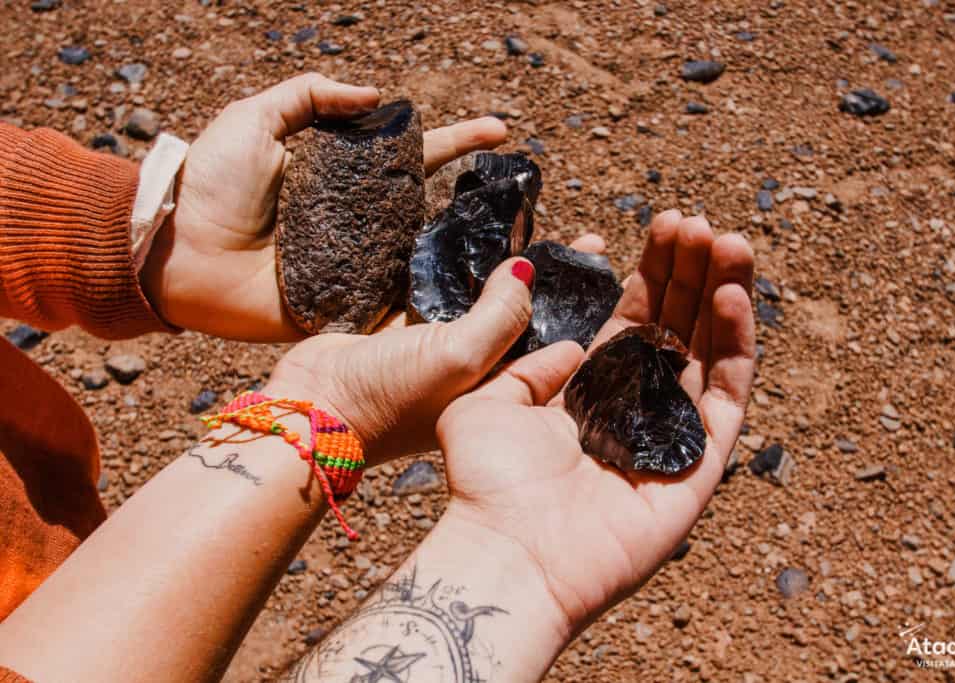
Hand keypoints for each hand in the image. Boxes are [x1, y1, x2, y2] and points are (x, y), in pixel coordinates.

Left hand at [141, 73, 509, 341]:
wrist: (178, 254)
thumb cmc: (211, 186)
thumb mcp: (253, 120)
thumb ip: (309, 96)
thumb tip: (375, 95)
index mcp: (342, 176)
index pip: (411, 153)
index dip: (456, 141)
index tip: (499, 132)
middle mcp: (358, 219)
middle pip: (429, 205)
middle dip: (476, 200)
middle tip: (520, 198)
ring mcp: (356, 264)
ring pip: (422, 255)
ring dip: (465, 253)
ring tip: (513, 247)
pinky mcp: (346, 304)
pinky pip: (396, 302)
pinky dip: (431, 302)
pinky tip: (473, 302)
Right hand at [262, 233, 606, 464]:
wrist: (313, 408)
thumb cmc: (390, 399)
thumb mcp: (459, 358)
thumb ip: (501, 316)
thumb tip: (530, 269)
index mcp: (504, 389)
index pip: (560, 343)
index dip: (586, 309)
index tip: (609, 269)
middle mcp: (481, 369)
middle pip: (531, 317)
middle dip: (559, 281)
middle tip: (588, 241)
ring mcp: (445, 349)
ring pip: (489, 299)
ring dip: (512, 267)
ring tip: (543, 227)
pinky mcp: (411, 330)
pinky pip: (448, 289)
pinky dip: (464, 266)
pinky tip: (483, 233)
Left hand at [434, 211, 755, 633]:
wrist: (508, 553)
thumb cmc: (487, 482)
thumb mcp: (486, 401)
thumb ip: (528, 364)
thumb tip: (570, 344)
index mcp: (589, 394)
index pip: (635, 320)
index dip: (653, 273)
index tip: (666, 223)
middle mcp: (634, 412)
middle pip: (676, 328)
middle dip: (690, 273)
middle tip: (701, 223)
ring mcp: (670, 438)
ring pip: (709, 354)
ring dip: (722, 297)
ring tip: (729, 243)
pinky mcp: (700, 468)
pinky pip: (727, 399)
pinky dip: (735, 347)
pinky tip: (731, 296)